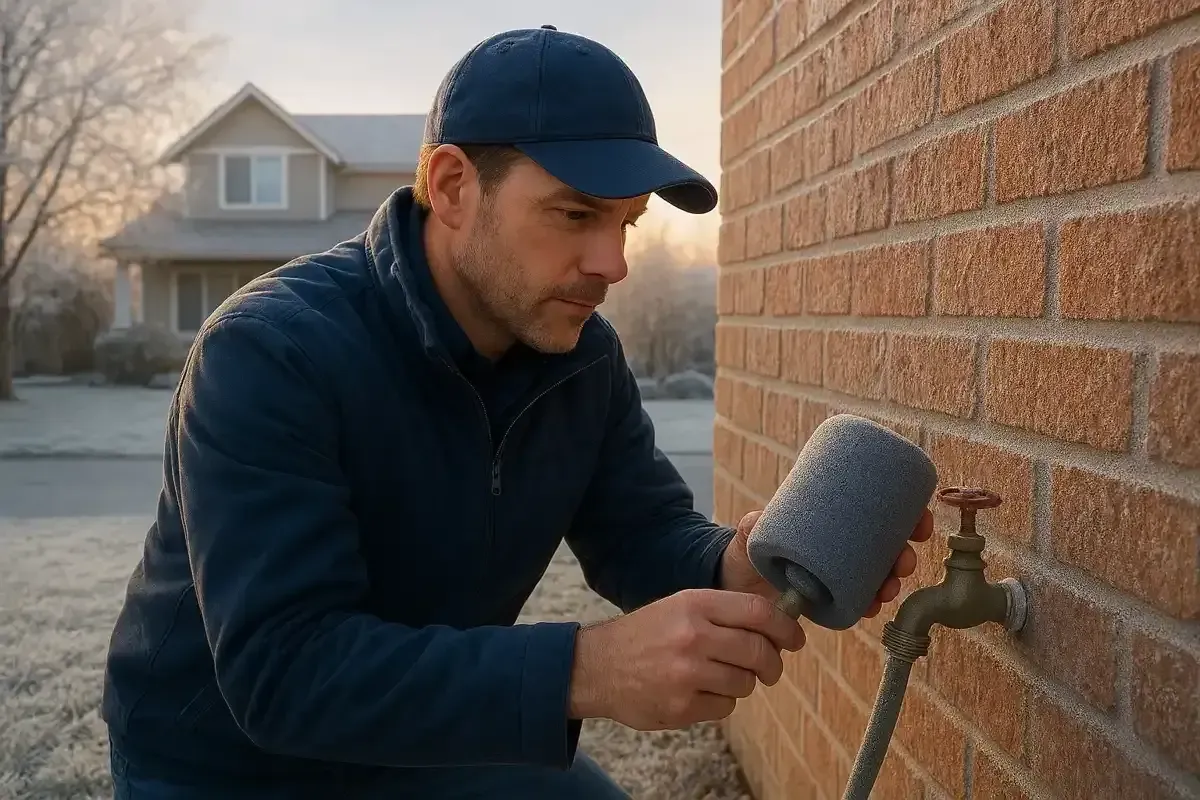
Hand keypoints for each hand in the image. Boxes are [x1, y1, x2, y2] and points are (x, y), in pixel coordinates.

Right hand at [567, 588, 804, 730]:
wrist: (597, 667)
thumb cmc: (647, 634)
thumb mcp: (680, 606)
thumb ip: (724, 612)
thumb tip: (777, 625)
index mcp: (694, 604)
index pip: (758, 612)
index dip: (785, 627)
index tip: (795, 638)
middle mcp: (692, 636)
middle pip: (758, 651)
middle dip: (772, 663)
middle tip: (770, 668)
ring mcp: (687, 673)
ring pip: (745, 683)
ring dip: (742, 683)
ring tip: (720, 676)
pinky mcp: (681, 706)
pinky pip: (725, 707)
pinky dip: (720, 702)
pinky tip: (699, 691)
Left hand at [718, 507, 934, 618]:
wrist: (730, 579)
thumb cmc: (744, 548)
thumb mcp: (751, 530)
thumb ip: (753, 524)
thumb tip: (760, 517)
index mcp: (829, 524)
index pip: (875, 516)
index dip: (905, 518)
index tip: (920, 522)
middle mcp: (836, 548)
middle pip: (883, 548)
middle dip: (903, 555)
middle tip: (903, 562)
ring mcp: (833, 574)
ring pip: (875, 575)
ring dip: (890, 581)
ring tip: (887, 588)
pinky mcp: (825, 598)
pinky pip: (855, 600)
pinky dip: (868, 603)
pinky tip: (873, 607)